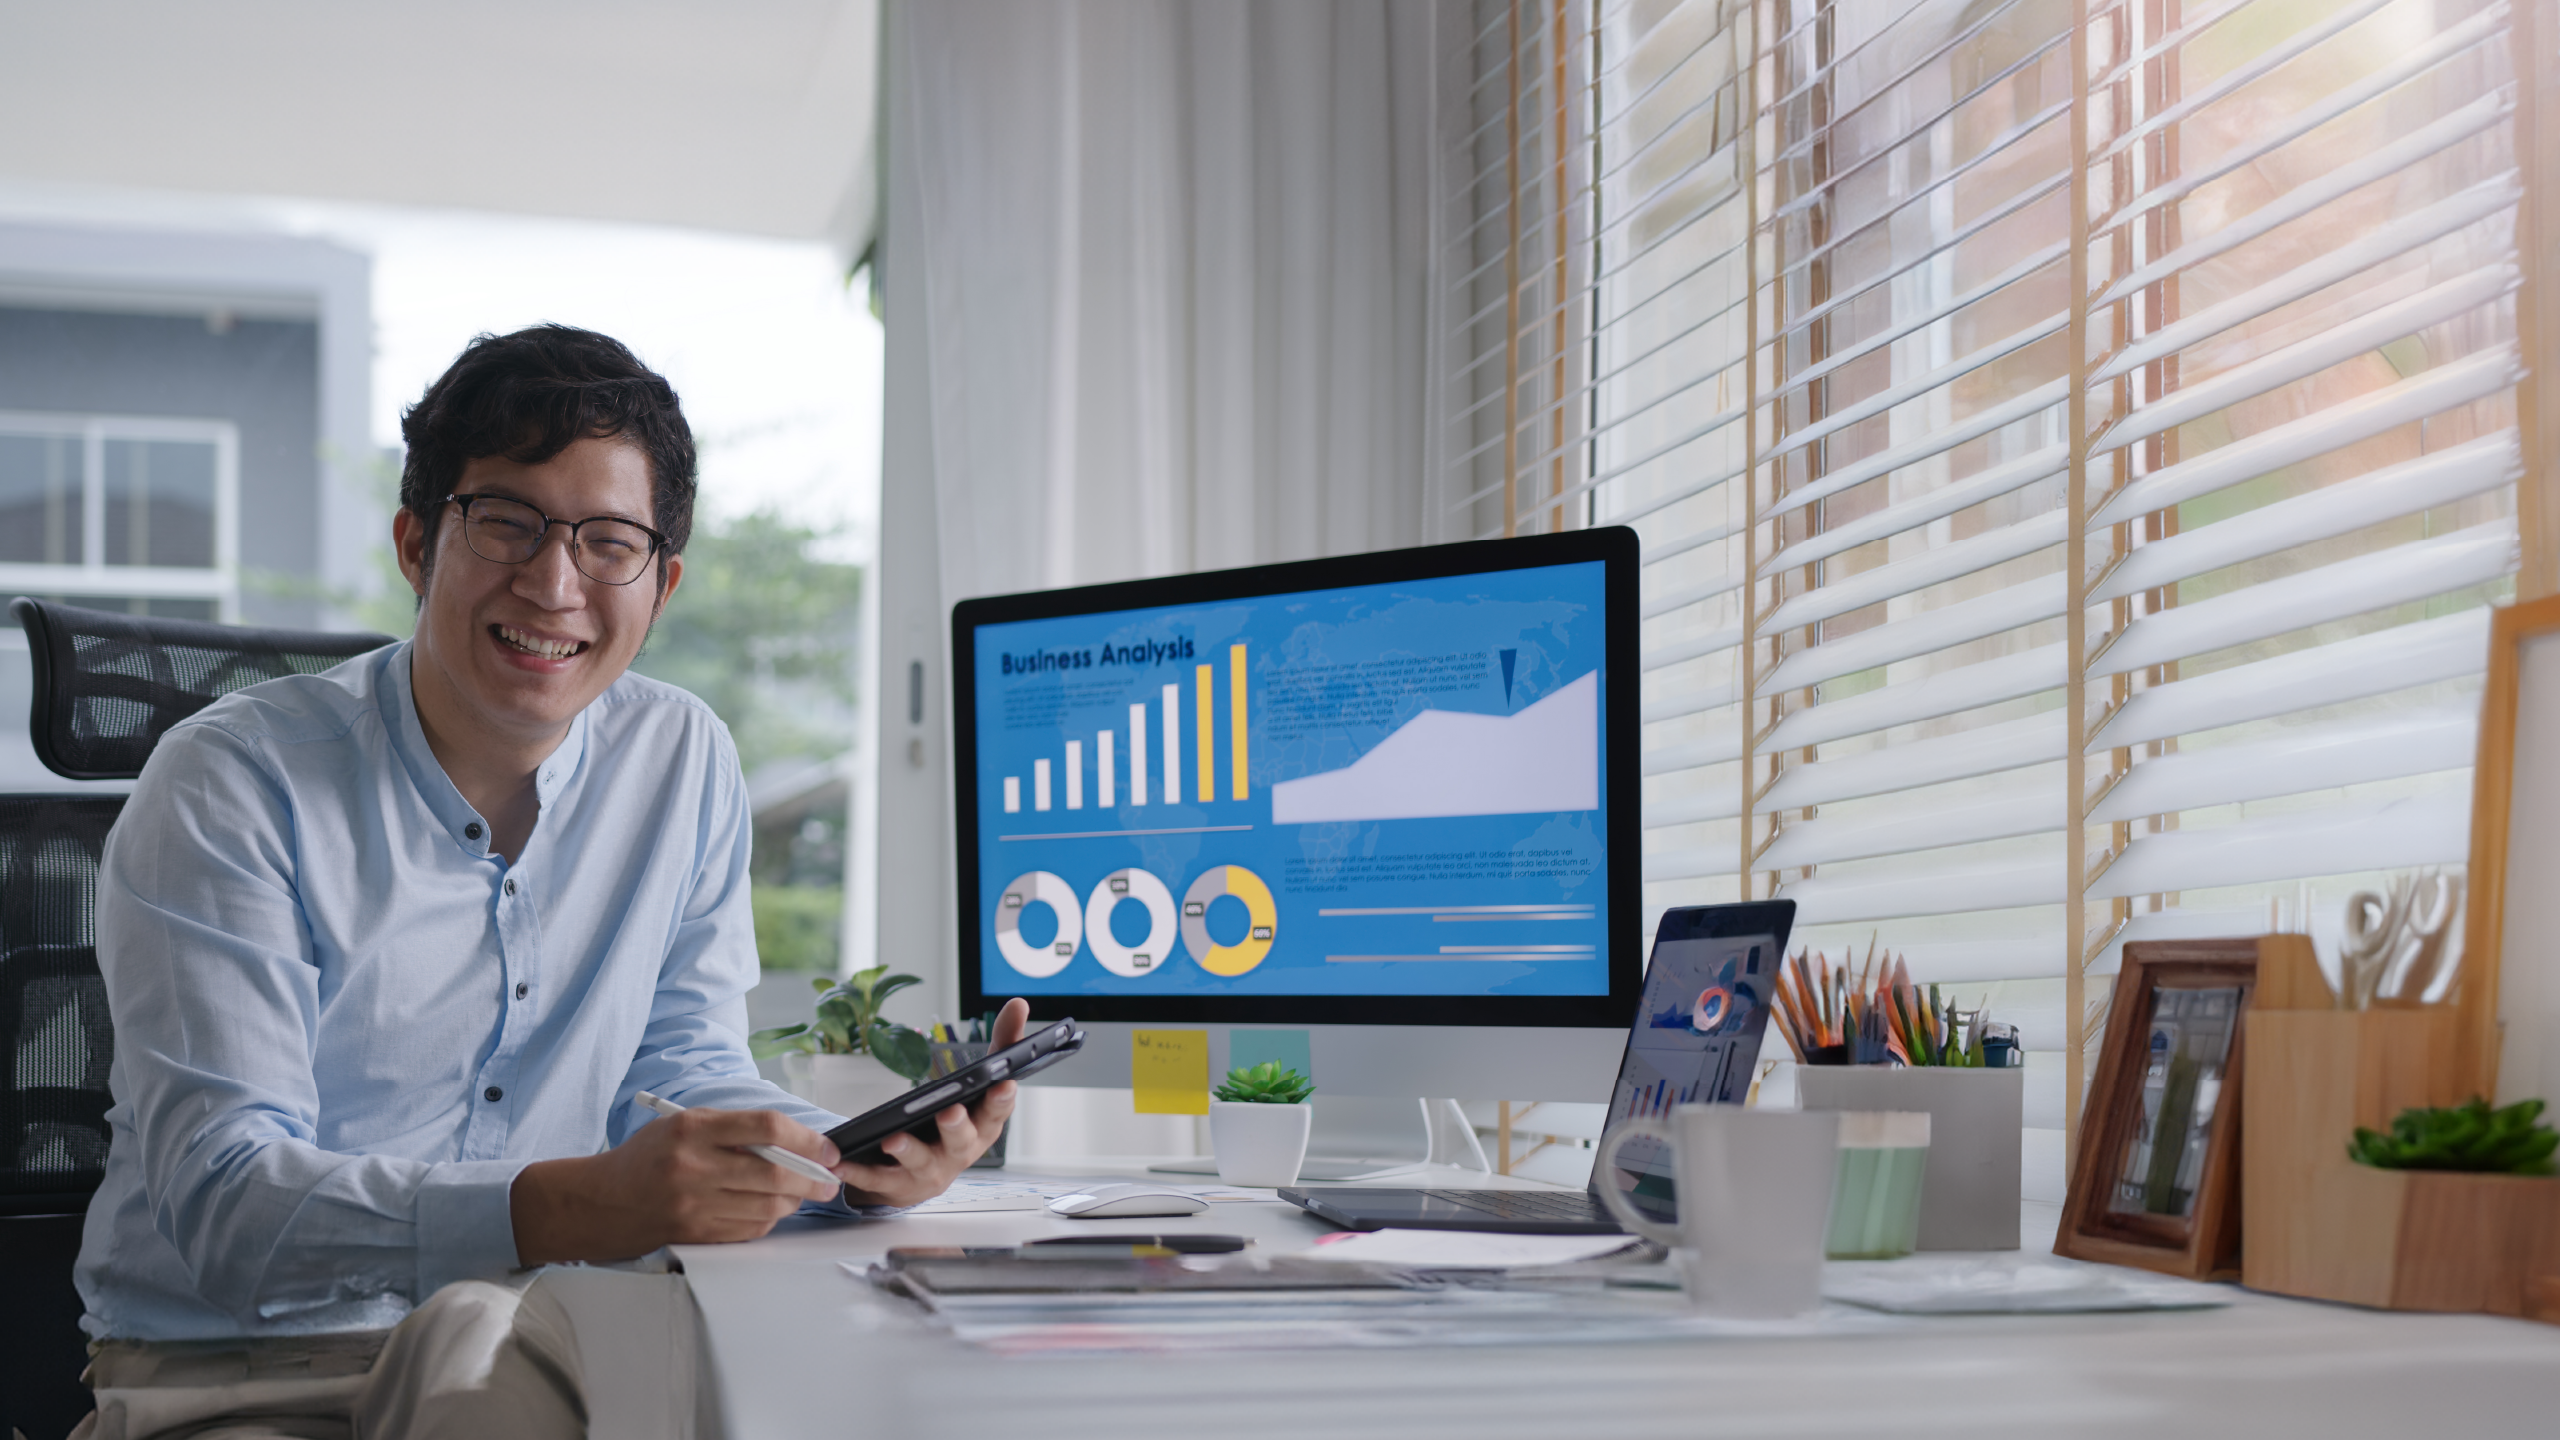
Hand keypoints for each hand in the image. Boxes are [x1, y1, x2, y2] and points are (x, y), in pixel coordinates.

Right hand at [512, 1106, 842, 1265]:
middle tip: (829, 1178)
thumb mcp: (684, 1124)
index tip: (828, 1148)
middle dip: (812, 1177)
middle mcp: (693, 1167)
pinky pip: (749, 1229)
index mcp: (693, 1130)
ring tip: (800, 1193)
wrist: (603, 1201)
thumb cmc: (650, 1157)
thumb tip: (795, 1140)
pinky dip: (769, 1220)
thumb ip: (735, 1129)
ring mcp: (694, 1204)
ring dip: (794, 1201)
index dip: (807, 1139)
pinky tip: (771, 1209)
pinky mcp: (696, 1233)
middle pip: (773, 1173)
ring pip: (767, 1206)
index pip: (765, 1127)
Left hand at [833, 997, 1030, 1206]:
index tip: (1004, 1084)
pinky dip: (859, 1172)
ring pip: (921, 1162)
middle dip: (956, 1127)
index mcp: (983, 1126)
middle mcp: (960, 1152)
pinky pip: (878, 1179)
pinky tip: (841, 1160)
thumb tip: (1019, 1003)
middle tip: (949, 1111)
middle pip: (962, 1141)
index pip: (997, 1112)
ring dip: (908, 1150)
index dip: (1002, 1100)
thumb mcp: (978, 1086)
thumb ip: (1001, 1045)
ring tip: (892, 1138)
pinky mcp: (898, 1186)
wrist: (923, 1175)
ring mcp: (930, 1171)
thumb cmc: (956, 1122)